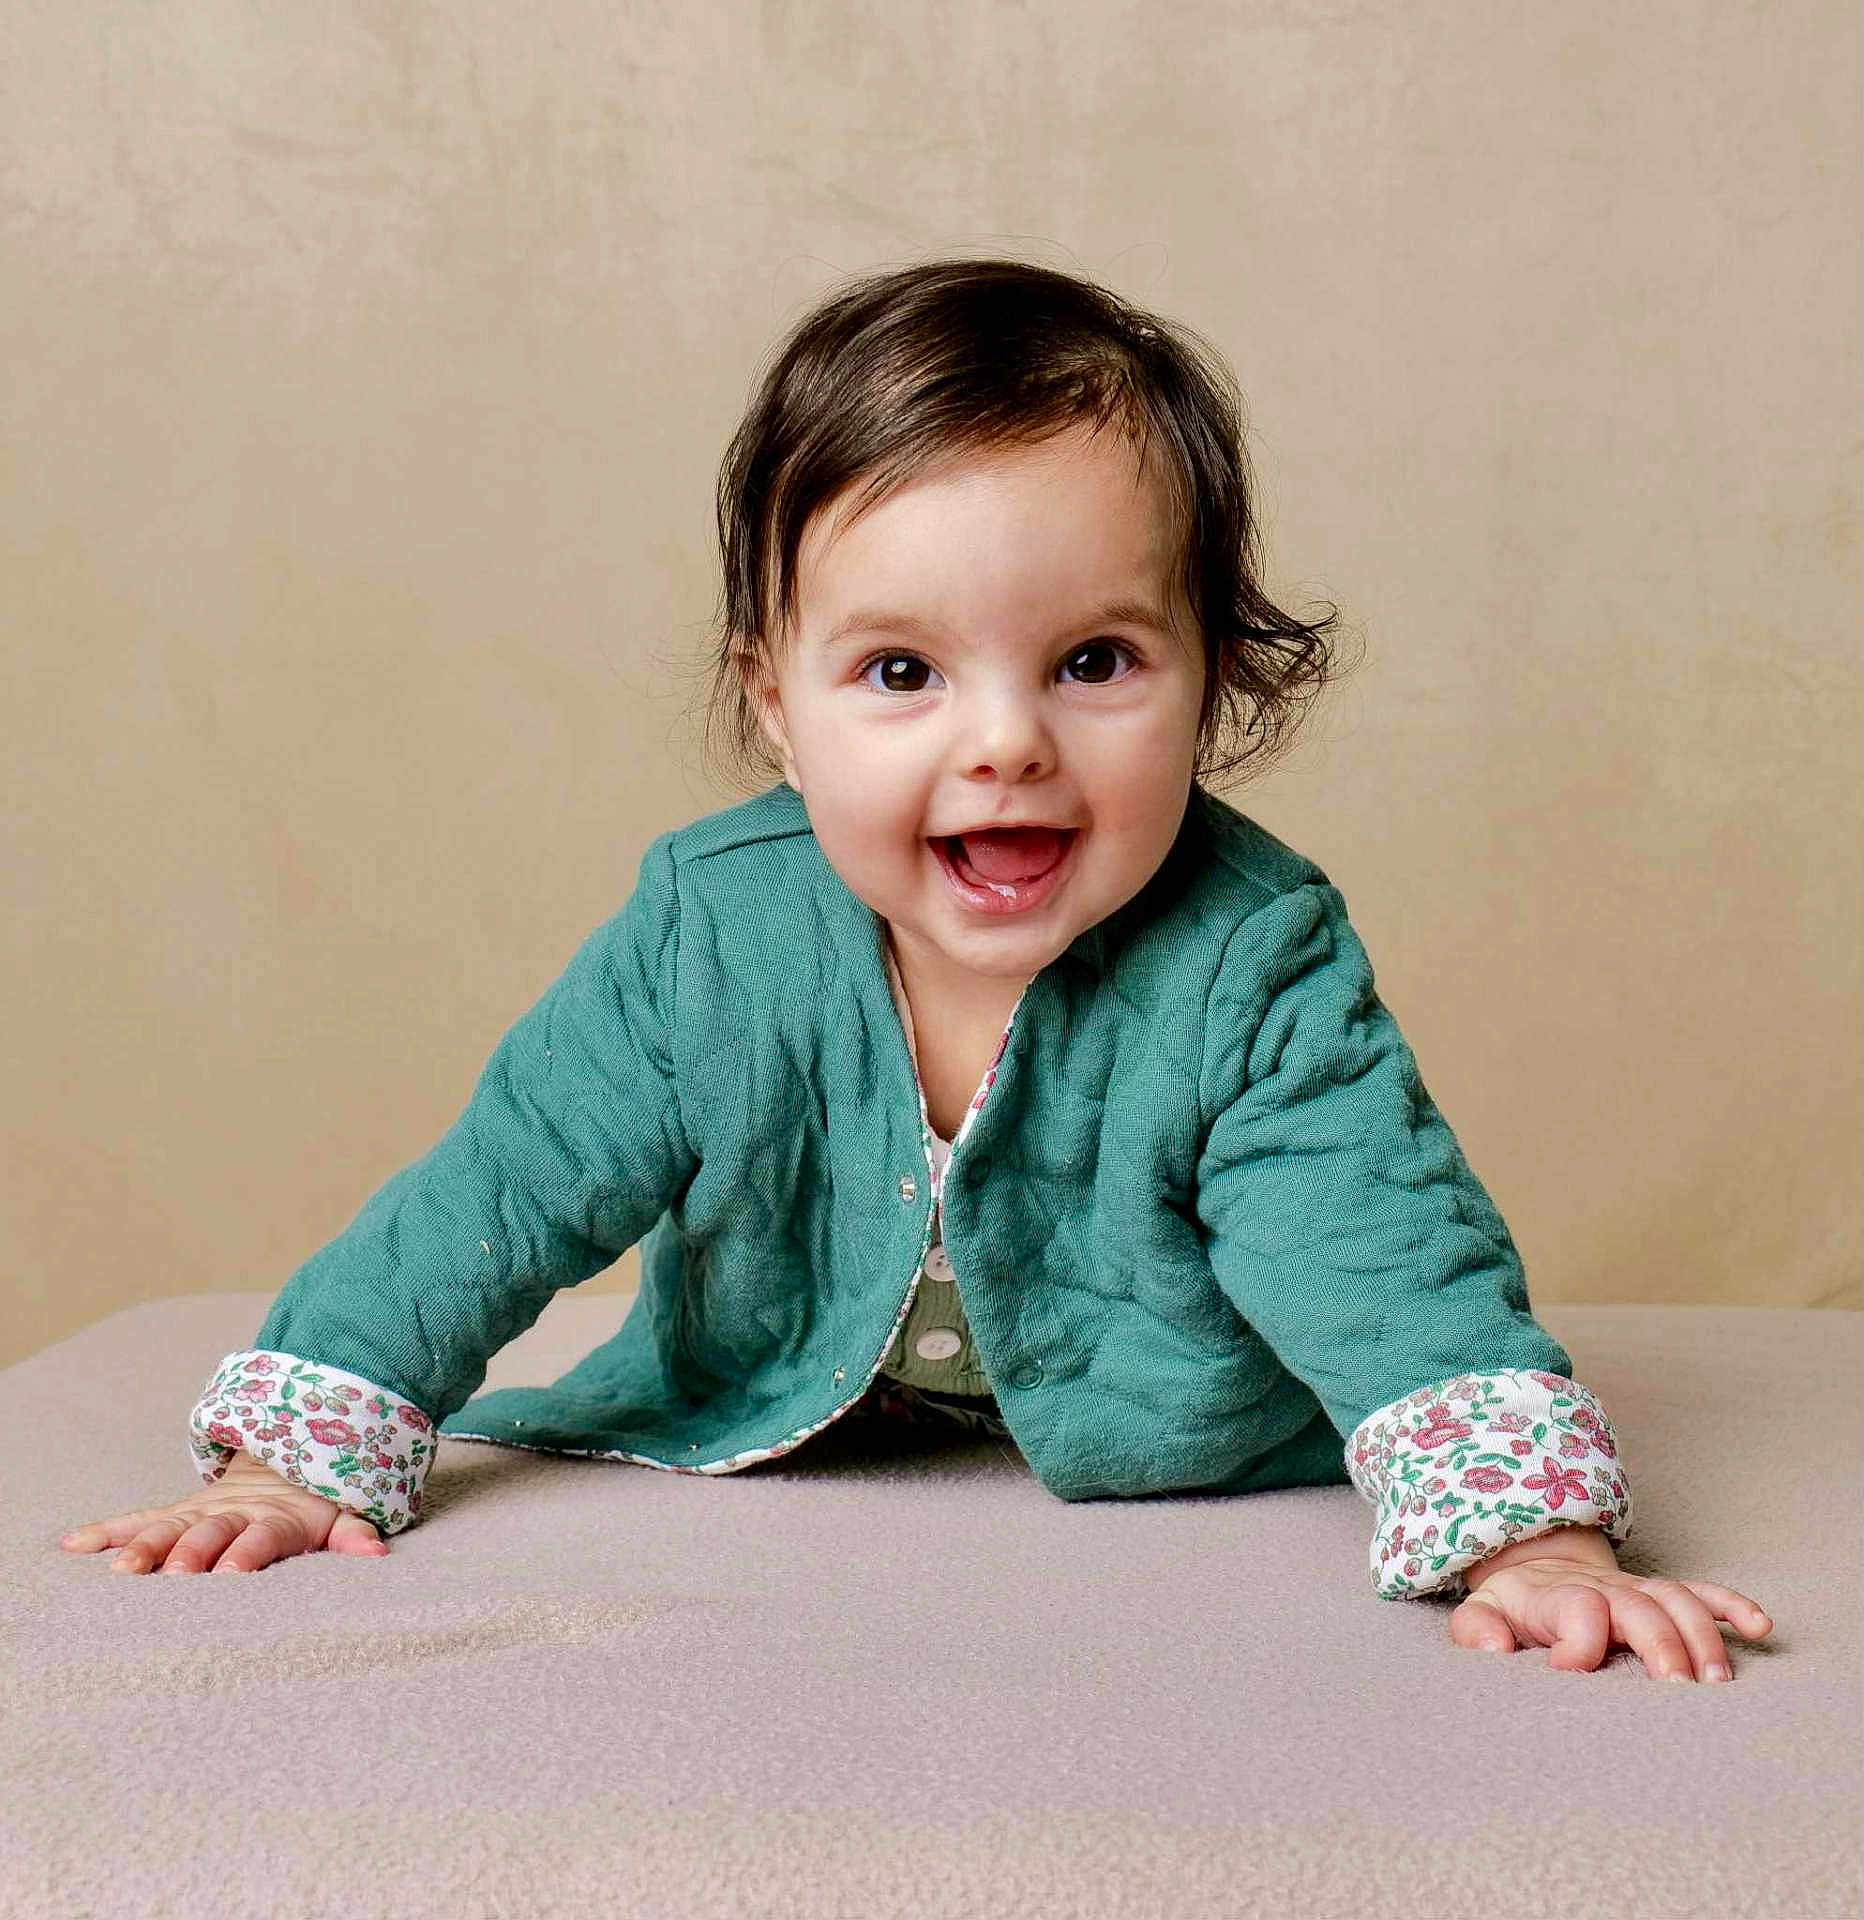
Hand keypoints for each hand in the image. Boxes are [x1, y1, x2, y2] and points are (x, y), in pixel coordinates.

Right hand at [59, 1454, 388, 1574]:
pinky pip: (140, 1519)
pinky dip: (108, 1530)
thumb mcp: (341, 1512)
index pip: (263, 1536)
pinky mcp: (179, 1512)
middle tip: (176, 1575)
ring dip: (145, 1547)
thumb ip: (354, 1532)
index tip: (232, 1572)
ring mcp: (203, 1513)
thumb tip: (375, 1553)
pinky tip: (74, 1544)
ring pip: (169, 1527)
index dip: (249, 1551)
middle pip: (211, 1533)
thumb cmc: (317, 1502)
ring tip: (121, 1570)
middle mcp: (236, 1515)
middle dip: (192, 1552)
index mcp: (278, 1519)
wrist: (290, 1455)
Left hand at [1451, 1532, 1772, 1682]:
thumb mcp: (1480, 1614)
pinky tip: (1760, 1628)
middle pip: (1640, 1607)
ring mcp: (1637, 1590)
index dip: (1579, 1641)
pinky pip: (1702, 1591)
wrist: (1536, 1569)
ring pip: (1678, 1601)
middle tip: (1677, 1692)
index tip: (1570, 1672)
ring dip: (1702, 1636)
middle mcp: (1605, 1590)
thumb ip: (1478, 1631)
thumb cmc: (1513, 1607)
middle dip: (1661, 1645)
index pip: (1578, 1609)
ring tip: (1718, 1683)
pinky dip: (1732, 1605)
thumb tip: (1495, 1650)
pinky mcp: (1661, 1594)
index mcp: (1558, 1597)